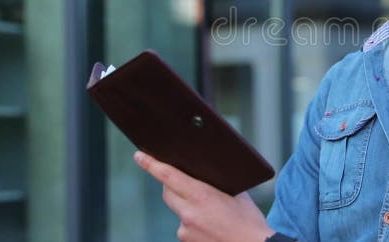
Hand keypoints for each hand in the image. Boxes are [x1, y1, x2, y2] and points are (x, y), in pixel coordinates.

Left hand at [134, 151, 274, 241]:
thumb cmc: (249, 220)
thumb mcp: (237, 194)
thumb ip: (218, 183)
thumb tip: (206, 173)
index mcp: (201, 196)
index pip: (168, 176)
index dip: (151, 164)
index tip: (139, 155)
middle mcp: (189, 213)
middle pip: (168, 192)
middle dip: (171, 184)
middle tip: (180, 178)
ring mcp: (186, 230)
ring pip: (178, 210)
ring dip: (188, 206)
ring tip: (213, 212)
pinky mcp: (187, 241)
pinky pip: (185, 226)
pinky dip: (194, 223)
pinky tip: (211, 225)